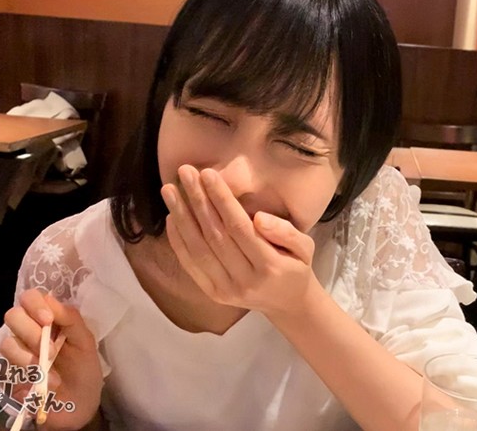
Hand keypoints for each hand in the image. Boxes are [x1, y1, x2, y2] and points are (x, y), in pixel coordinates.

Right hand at [1, 289, 102, 429]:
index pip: (31, 298)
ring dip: (30, 358)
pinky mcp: (8, 375)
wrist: (79, 404)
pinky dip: (27, 376)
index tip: (48, 320)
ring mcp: (16, 353)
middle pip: (12, 315)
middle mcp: (28, 332)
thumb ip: (71, 319)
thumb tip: (51, 301)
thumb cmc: (84, 369)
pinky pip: (6, 369)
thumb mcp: (85, 342)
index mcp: (48, 320)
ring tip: (51, 373)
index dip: (35, 304)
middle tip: (51, 349)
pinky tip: (43, 383)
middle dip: (31, 332)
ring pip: (7, 342)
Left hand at [160, 165, 321, 317]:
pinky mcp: (213, 294)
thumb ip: (286, 232)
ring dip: (181, 217)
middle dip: (198, 201)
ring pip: (198, 249)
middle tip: (184, 172)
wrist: (288, 304)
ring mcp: (227, 290)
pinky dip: (178, 241)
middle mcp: (245, 281)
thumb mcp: (306, 247)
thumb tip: (259, 218)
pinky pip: (191, 265)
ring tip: (169, 190)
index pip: (239, 227)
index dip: (222, 200)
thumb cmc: (296, 267)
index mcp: (270, 266)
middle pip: (215, 236)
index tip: (208, 174)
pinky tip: (172, 217)